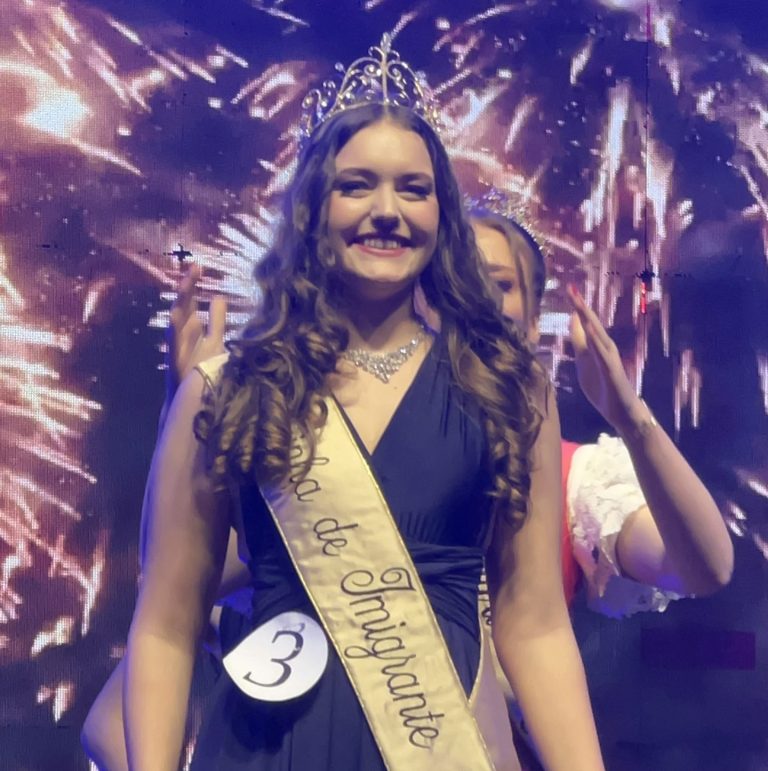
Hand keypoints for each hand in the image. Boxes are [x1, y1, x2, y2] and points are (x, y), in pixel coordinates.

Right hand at [166, 264, 226, 401]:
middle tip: (194, 268)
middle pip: (183, 305)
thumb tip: (218, 296)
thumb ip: (216, 320)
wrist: (189, 400)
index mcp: (190, 328)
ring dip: (180, 304)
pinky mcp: (175, 361)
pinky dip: (174, 330)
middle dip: (187, 287)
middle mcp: (181, 334)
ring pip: (176, 321)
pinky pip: (174, 344)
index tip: (198, 265)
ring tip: (184, 285)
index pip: (191, 301)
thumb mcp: (212, 341)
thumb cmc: (199, 369)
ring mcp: (176, 347)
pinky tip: (176, 317)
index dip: (193, 284)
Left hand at [566, 284, 642, 432]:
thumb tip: (573, 321)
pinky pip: (602, 353)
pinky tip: (589, 329)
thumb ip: (580, 342)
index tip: (568, 288)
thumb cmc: (604, 387)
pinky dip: (596, 340)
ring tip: (577, 303)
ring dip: (587, 318)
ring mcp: (609, 358)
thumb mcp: (585, 362)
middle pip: (590, 323)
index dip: (576, 307)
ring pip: (597, 334)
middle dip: (580, 306)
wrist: (621, 412)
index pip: (584, 323)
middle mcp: (604, 347)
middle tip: (570, 288)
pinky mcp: (612, 370)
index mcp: (596, 346)